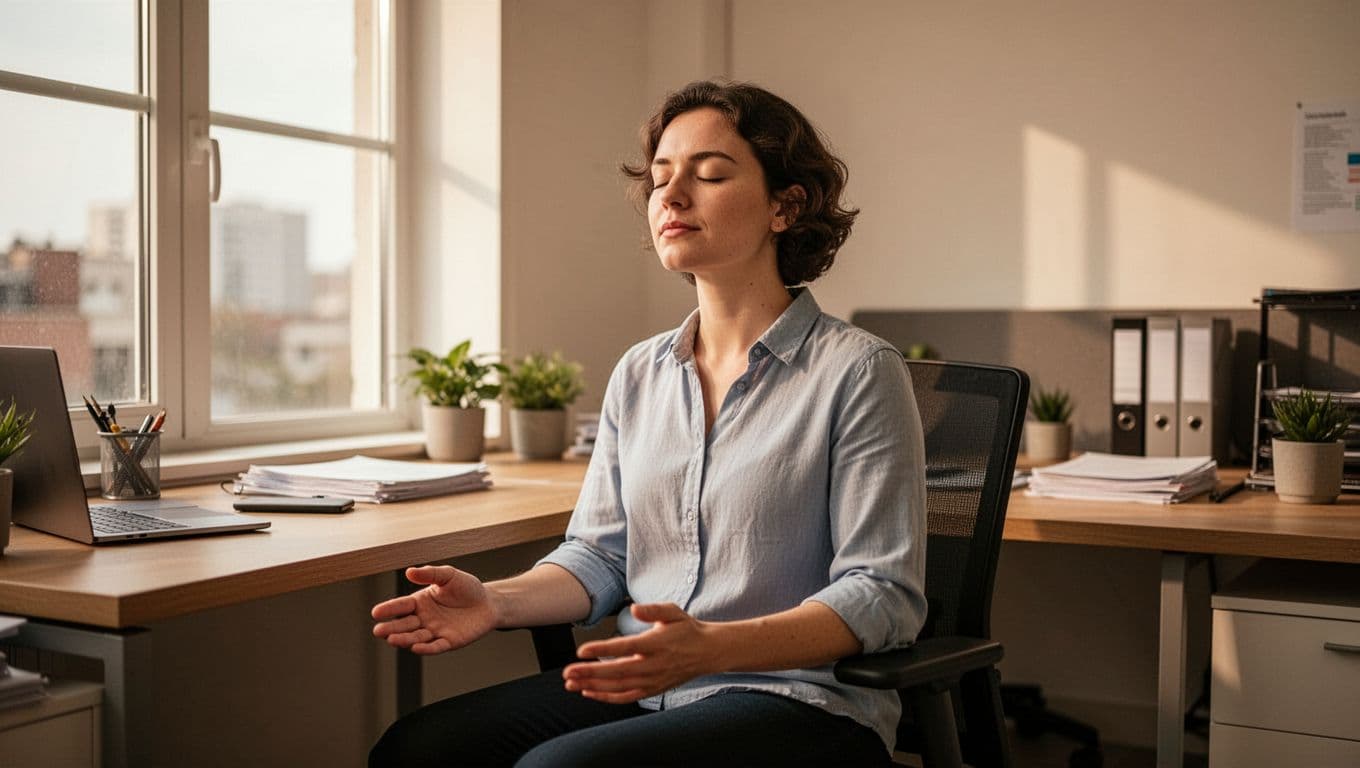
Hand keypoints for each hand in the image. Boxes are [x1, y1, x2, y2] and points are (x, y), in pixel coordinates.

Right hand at [371, 565, 497, 654]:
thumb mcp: (449, 575)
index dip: (389, 609)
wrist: (488, 603)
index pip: (401, 606)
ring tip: (392, 639)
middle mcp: (424, 619)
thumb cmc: (467, 588)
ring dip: (404, 639)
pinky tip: (416, 647)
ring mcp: (435, 631)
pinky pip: (435, 646)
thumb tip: (409, 571)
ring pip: (416, 637)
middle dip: (391, 628)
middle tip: (378, 630)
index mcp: (420, 602)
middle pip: (404, 624)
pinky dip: (426, 648)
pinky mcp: (449, 642)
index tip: (376, 612)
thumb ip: (430, 573)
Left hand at [562, 603, 720, 703]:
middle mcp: (654, 665)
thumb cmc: (686, 629)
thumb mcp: (673, 612)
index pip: (625, 648)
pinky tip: (588, 692)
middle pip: (618, 672)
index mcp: (657, 644)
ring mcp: (653, 680)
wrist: (707, 652)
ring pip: (619, 687)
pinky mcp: (653, 690)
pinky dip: (607, 697)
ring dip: (593, 686)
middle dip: (590, 673)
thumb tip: (634, 608)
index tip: (582, 651)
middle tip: (568, 672)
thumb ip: (653, 609)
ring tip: (571, 683)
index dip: (602, 650)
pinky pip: (626, 697)